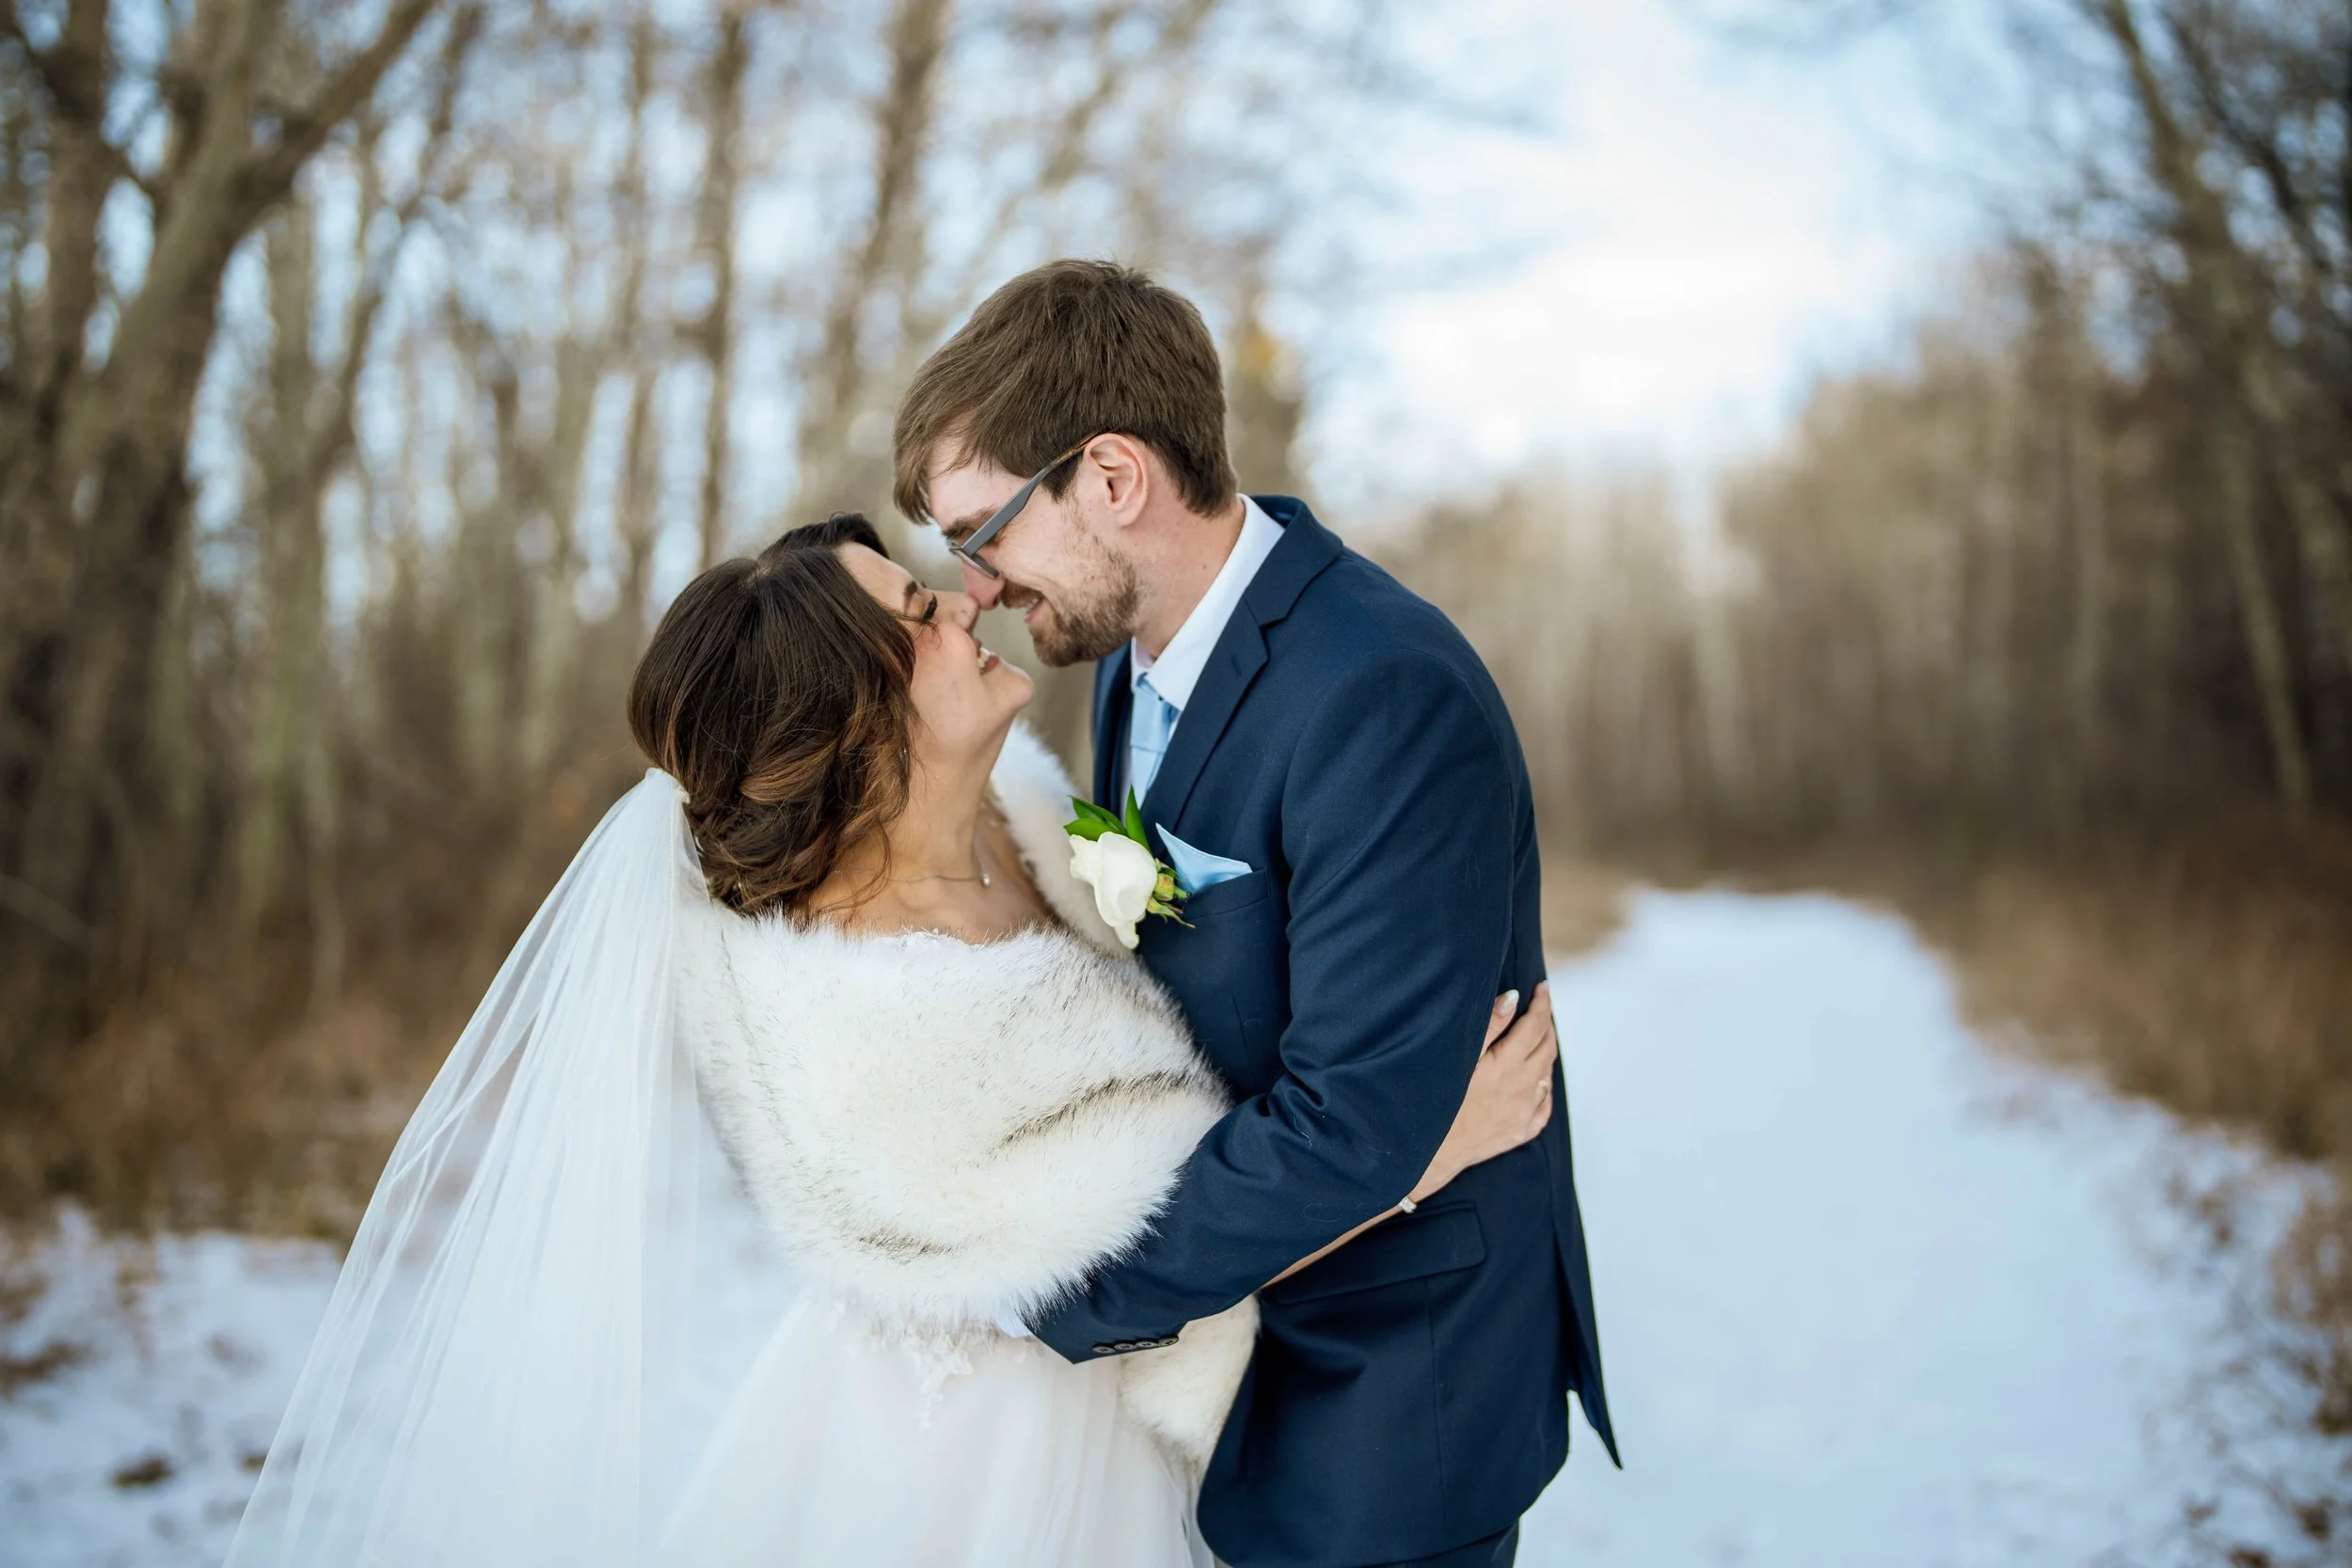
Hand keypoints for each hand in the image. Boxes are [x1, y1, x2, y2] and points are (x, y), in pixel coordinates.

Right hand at [1409, 983, 1556, 1204]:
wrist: (1430, 1152)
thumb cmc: (1436, 1100)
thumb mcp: (1460, 1056)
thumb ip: (1489, 1025)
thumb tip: (1512, 998)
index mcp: (1507, 1065)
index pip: (1535, 1025)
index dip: (1542, 1003)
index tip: (1543, 988)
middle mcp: (1522, 1088)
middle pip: (1547, 1047)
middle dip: (1546, 1023)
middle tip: (1541, 1008)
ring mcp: (1524, 1113)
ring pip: (1547, 1074)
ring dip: (1546, 1052)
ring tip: (1538, 1037)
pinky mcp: (1520, 1132)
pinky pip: (1544, 1105)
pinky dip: (1544, 1087)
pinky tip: (1538, 1080)